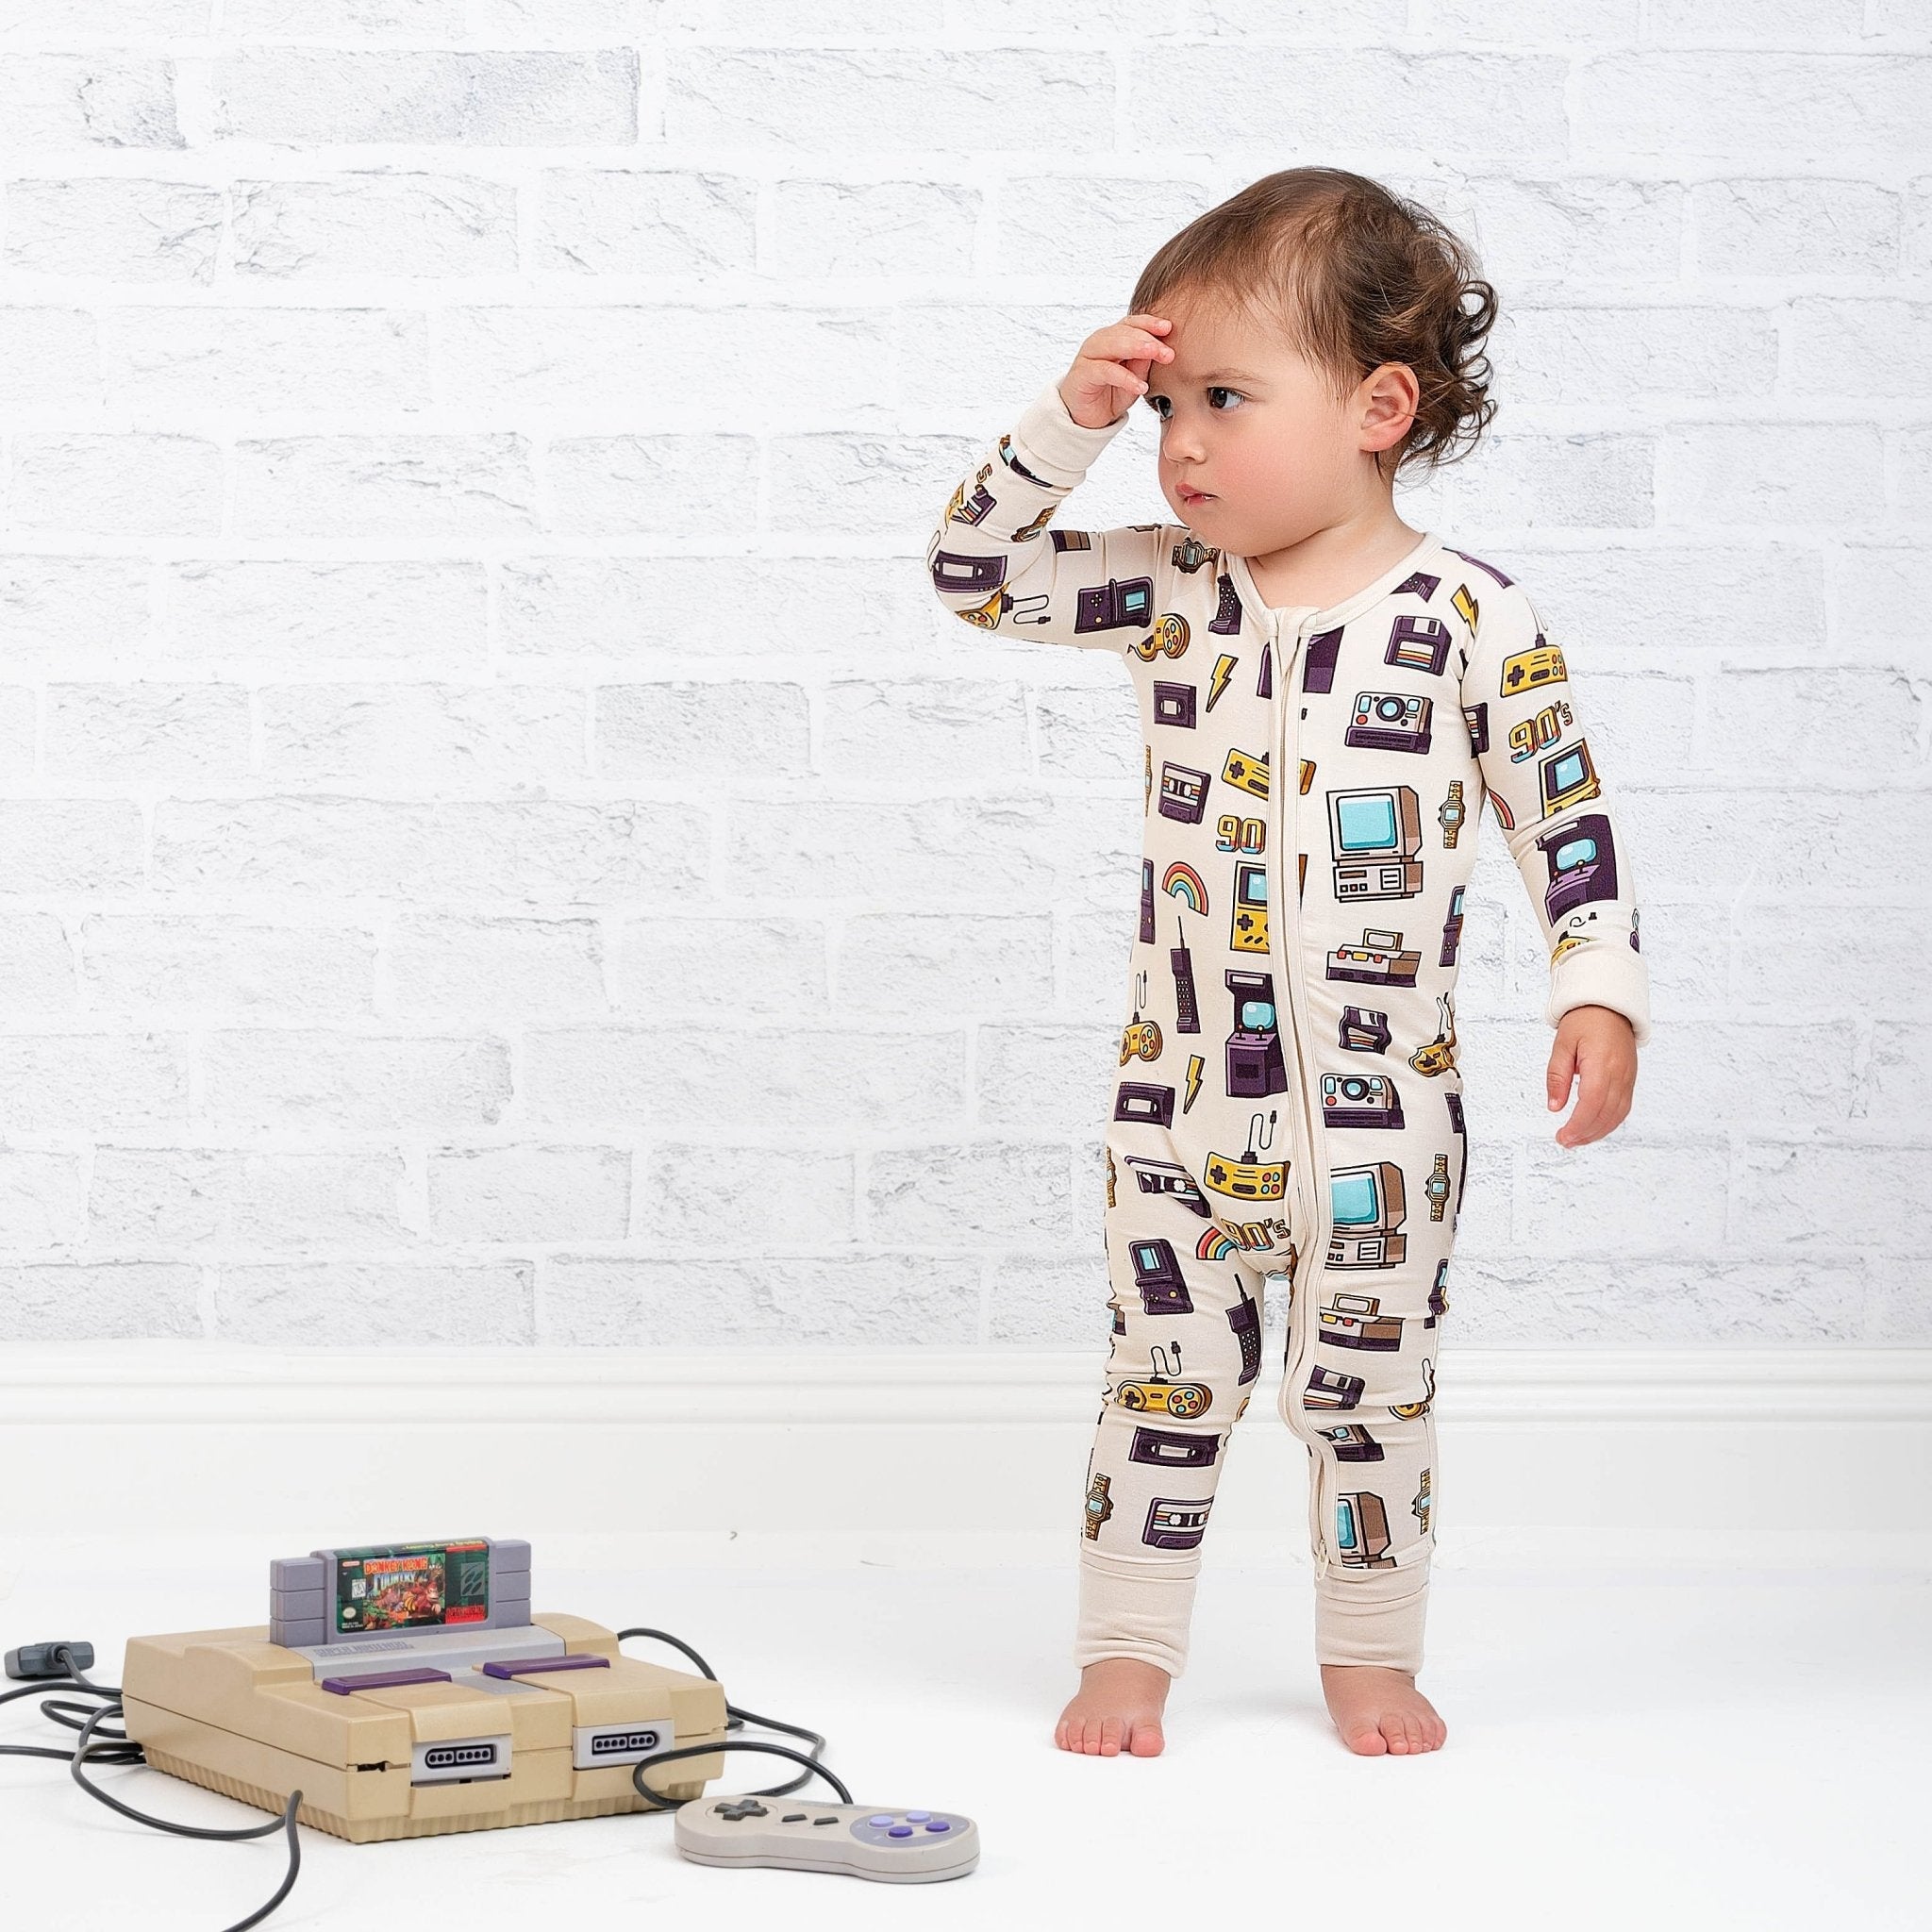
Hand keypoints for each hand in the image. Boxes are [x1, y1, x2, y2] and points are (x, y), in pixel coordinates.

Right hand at [1059, 313, 1173, 429]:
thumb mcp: (1135, 377)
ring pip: (1112, 344)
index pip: (1132, 323)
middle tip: (1166, 350)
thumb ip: (1144, 362)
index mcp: (1114, 338)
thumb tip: (1161, 348)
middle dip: (1148, 338)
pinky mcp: (1081, 374)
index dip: (1149, 323)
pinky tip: (1140, 386)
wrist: (1088, 418)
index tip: (1168, 328)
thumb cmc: (1112, 393)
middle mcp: (1100, 342)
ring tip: (1155, 355)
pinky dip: (1125, 378)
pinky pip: (1105, 371)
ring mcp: (1088, 356)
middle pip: (1124, 331)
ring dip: (1136, 348)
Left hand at [1546, 1005, 1636, 1148]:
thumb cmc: (1585, 1021)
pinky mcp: (1630, 1079)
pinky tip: (1594, 1128)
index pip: (1592, 1103)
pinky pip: (1623, 1107)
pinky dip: (1609, 1122)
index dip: (1578, 1125)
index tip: (1563, 1136)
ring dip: (1598, 1132)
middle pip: (1606, 1114)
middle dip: (1585, 1133)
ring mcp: (1628, 1077)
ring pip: (1617, 1115)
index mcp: (1601, 1063)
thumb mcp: (1562, 1045)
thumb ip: (1557, 1076)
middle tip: (1565, 1141)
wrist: (1609, 1006)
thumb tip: (1554, 1106)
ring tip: (1577, 1139)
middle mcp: (1619, 1073)